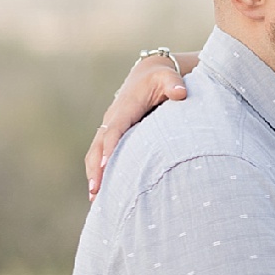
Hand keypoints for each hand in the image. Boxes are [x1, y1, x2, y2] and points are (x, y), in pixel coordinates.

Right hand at [84, 51, 189, 198]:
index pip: (115, 130)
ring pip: (96, 153)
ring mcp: (109, 127)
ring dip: (93, 174)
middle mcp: (112, 119)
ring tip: (94, 199)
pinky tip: (101, 193)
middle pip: (99, 146)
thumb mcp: (168, 78)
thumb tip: (181, 93)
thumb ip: (174, 84)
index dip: (110, 147)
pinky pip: (100, 155)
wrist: (148, 75)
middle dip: (96, 168)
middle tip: (96, 191)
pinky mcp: (111, 135)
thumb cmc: (161, 79)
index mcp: (125, 108)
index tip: (108, 165)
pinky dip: (98, 172)